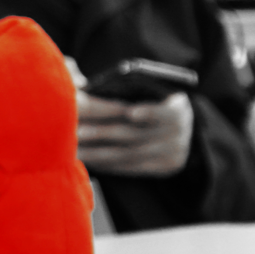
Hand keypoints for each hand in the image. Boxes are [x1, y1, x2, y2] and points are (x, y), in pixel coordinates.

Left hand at [77, 90, 193, 177]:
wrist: (180, 128)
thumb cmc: (151, 100)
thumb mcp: (147, 90)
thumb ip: (123, 88)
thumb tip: (84, 86)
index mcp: (177, 108)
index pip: (165, 112)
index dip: (150, 112)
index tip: (130, 113)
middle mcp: (180, 132)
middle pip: (137, 134)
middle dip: (104, 133)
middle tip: (77, 132)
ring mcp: (174, 151)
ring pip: (129, 154)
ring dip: (98, 153)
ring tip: (74, 150)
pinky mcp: (166, 167)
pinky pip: (131, 167)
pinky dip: (107, 164)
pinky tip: (87, 161)